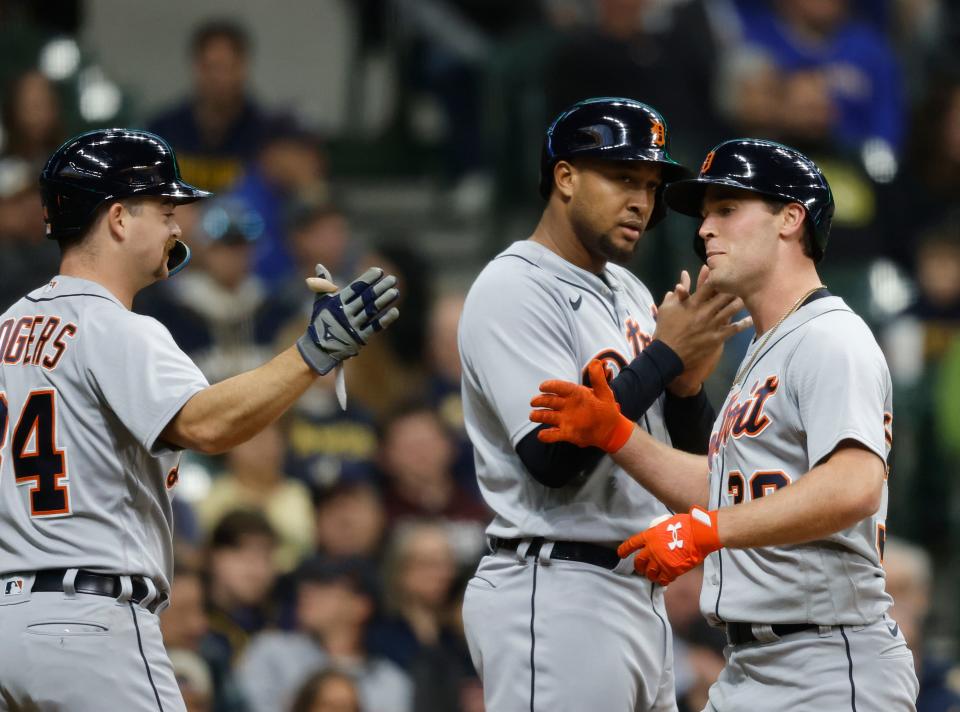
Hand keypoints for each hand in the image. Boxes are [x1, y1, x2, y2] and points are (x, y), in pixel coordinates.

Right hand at [296, 265, 400, 374]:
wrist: (319, 349)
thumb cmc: (322, 322)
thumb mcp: (321, 302)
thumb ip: (324, 284)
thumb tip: (319, 265)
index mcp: (337, 303)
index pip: (355, 288)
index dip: (368, 279)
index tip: (379, 271)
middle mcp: (345, 313)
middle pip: (366, 298)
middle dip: (380, 287)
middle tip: (393, 279)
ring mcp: (353, 326)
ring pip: (371, 311)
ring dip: (384, 301)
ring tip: (395, 291)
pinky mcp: (359, 338)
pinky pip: (374, 327)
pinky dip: (385, 320)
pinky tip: (395, 311)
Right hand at [530, 360, 634, 451]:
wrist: (610, 429)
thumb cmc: (606, 408)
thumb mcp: (604, 393)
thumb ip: (598, 379)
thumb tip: (596, 361)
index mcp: (574, 394)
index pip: (560, 387)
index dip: (550, 386)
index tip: (543, 387)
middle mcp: (566, 405)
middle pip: (549, 401)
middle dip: (540, 401)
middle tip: (534, 401)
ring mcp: (564, 419)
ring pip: (547, 416)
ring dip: (538, 416)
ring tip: (533, 416)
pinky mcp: (565, 433)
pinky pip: (553, 434)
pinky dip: (546, 435)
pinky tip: (542, 435)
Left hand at [617, 507, 721, 585]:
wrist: (699, 535)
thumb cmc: (686, 525)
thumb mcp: (667, 523)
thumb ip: (659, 530)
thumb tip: (659, 534)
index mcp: (650, 536)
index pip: (632, 544)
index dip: (625, 550)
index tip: (620, 554)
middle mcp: (652, 550)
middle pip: (638, 562)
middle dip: (638, 566)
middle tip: (641, 569)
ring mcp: (661, 561)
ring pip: (649, 573)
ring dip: (650, 575)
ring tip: (653, 576)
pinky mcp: (671, 570)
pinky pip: (663, 580)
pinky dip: (663, 580)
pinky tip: (666, 579)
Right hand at [655, 266, 750, 394]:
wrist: (667, 354)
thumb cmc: (665, 329)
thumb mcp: (667, 308)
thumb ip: (678, 293)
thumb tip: (683, 277)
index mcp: (692, 303)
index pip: (708, 285)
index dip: (718, 277)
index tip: (726, 272)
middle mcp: (704, 311)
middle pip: (724, 295)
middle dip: (734, 288)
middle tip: (744, 282)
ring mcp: (712, 325)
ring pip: (732, 309)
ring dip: (741, 302)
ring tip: (750, 296)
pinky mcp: (717, 337)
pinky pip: (734, 329)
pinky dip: (744, 324)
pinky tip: (751, 319)